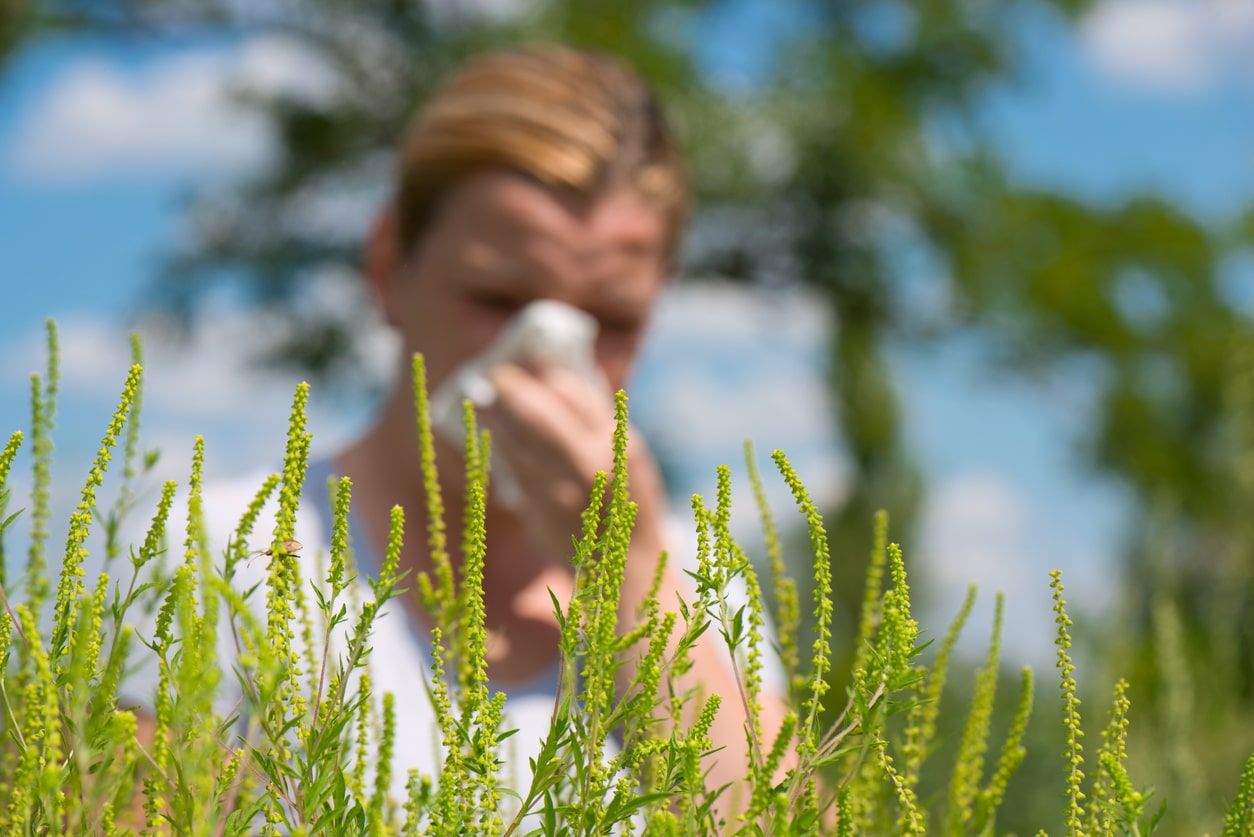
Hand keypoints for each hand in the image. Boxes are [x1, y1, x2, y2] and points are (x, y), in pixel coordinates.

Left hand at [480, 362, 665, 566]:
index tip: (532, 361)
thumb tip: (555, 382)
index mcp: (622, 445)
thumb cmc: (623, 501)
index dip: (551, 376)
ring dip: (498, 418)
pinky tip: (489, 432)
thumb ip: (597, 425)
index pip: (581, 396)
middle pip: (545, 417)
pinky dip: (500, 446)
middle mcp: (596, 464)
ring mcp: (566, 489)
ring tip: (483, 399)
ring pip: (522, 443)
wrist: (628, 564)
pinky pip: (514, 468)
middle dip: (517, 391)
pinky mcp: (543, 510)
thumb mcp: (627, 458)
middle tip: (497, 374)